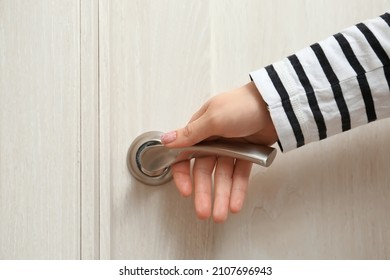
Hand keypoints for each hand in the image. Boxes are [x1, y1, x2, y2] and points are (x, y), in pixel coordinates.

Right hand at [161, 82, 277, 222]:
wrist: (275, 105)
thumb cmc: (243, 104)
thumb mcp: (213, 118)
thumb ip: (190, 134)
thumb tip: (166, 140)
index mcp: (201, 129)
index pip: (185, 156)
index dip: (184, 175)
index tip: (186, 191)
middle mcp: (213, 139)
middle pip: (205, 171)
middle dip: (204, 193)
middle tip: (204, 212)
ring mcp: (231, 148)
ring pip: (223, 176)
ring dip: (222, 195)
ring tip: (222, 214)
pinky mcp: (247, 154)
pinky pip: (240, 175)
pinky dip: (238, 189)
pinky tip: (235, 203)